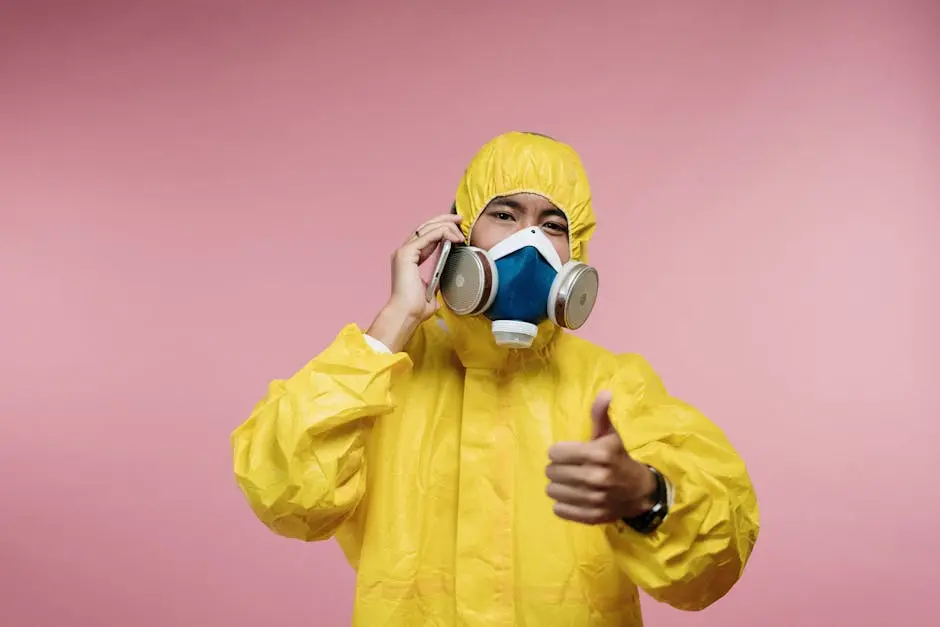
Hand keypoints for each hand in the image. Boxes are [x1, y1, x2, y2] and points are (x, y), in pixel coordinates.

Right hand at [367, 213, 463, 351]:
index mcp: (408, 259)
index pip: (425, 236)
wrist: (406, 314)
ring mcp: (403, 251)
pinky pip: (427, 236)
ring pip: (426, 228)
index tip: (456, 229)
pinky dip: (442, 232)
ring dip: (445, 224)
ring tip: (459, 225)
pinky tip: (453, 236)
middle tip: (459, 219)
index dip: (441, 229)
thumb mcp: (432, 290)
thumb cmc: (416, 308)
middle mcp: (403, 252)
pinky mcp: (406, 253)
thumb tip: (449, 278)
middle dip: (443, 220)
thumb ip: (438, 280)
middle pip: (425, 227)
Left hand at [546, 390, 657, 524]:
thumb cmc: (619, 458)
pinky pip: (560, 510)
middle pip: (552, 472)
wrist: (639, 492)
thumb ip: (600, 414)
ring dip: (557, 486)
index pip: (556, 453)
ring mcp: (593, 499)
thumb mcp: (610, 435)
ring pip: (553, 491)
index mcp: (599, 454)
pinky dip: (562, 504)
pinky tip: (572, 497)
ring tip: (568, 482)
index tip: (566, 453)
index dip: (558, 452)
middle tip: (567, 468)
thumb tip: (604, 392)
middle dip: (556, 469)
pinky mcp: (591, 516)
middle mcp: (596, 477)